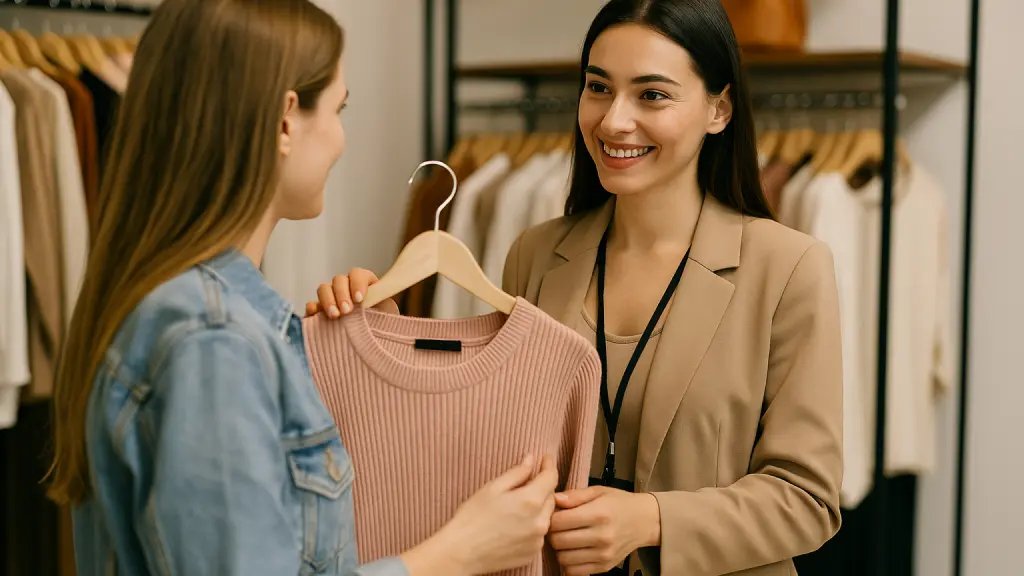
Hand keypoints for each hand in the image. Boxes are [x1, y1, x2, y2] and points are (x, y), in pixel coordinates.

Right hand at [304, 268, 397, 317]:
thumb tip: (378, 300)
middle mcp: (346, 288)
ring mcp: (332, 299)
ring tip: (335, 316)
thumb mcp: (388, 313)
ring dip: (327, 300)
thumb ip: (383, 304)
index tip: (359, 298)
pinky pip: (312, 305)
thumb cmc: (384, 326)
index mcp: (364, 283)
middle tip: (347, 311)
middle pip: (338, 280)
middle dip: (341, 294)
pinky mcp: (319, 312)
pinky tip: (315, 315)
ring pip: (323, 289)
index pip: (357, 274)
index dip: (357, 283)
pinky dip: (312, 308)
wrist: (374, 345)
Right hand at [402, 455, 558, 575]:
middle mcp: (540, 522)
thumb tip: (531, 460)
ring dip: (538, 507)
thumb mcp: (493, 488)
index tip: (546, 458)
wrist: (461, 552)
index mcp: (531, 501)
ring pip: (546, 516)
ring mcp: (537, 540)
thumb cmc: (472, 517)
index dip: (549, 465)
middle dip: (543, 486)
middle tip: (527, 481)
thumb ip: (517, 473)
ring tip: (517, 506)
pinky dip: (532, 525)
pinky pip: (538, 533)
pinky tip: (515, 524)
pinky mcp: (532, 553)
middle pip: (551, 497)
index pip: (551, 478)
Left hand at [548, 487, 661, 575]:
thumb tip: (554, 499)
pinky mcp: (605, 567)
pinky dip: (568, 562)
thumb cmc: (619, 503)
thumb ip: (575, 495)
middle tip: (557, 527)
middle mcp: (602, 536)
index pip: (559, 521)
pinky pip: (574, 571)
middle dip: (552, 533)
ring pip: (563, 558)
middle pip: (558, 541)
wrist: (645, 521)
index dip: (550, 517)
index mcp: (599, 514)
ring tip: (565, 538)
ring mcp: (604, 554)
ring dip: (559, 549)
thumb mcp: (599, 491)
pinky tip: (573, 551)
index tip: (554, 514)